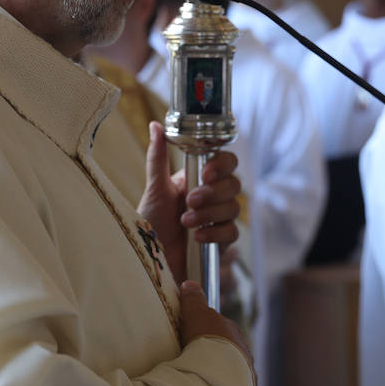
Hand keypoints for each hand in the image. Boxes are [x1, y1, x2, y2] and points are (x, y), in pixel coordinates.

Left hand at [140, 122, 241, 284]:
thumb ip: (158, 158)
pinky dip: (215, 234)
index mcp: (198, 179)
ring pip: (234, 208)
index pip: (225, 162)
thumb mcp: (154, 189)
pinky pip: (231, 233)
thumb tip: (156, 124)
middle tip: (190, 202)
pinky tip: (197, 238)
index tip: (206, 174)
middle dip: (213, 193)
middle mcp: (212, 197)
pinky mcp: (221, 243)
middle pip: (234, 185)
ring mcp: (218, 220)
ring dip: (210, 214)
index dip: (221, 165)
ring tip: (187, 222)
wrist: (150, 261)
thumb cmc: (150, 223)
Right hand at [178, 280, 252, 370]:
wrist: (220, 373)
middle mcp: (244, 350)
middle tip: (197, 361)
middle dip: (216, 353)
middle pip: (228, 349)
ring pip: (232, 369)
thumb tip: (190, 283)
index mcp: (232, 331)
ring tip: (204, 380)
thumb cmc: (207, 340)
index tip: (194, 338)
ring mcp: (247, 372)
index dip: (207, 331)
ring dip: (221, 373)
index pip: (221, 328)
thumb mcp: (195, 314)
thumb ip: (193, 299)